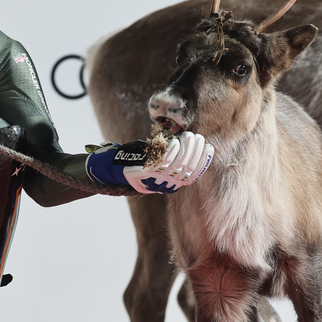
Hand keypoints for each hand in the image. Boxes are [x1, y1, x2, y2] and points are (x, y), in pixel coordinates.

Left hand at [85, 131, 213, 193]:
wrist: (113, 169)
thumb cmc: (137, 163)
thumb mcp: (158, 162)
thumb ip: (173, 157)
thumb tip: (190, 144)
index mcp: (171, 184)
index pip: (194, 174)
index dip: (203, 161)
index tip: (208, 147)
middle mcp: (166, 184)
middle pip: (188, 168)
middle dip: (196, 151)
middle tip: (197, 138)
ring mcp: (156, 178)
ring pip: (178, 163)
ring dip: (186, 148)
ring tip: (188, 136)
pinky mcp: (147, 171)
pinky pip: (164, 160)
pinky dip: (172, 150)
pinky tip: (175, 141)